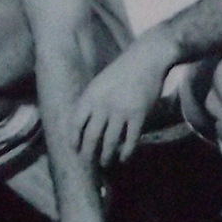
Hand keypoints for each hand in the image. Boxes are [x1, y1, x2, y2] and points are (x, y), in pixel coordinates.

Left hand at [72, 37, 172, 168]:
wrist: (147, 57)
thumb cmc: (123, 69)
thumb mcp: (100, 82)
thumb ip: (92, 101)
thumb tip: (84, 122)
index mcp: (91, 95)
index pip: (76, 123)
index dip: (74, 139)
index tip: (74, 149)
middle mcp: (103, 105)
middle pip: (91, 137)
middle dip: (88, 153)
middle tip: (87, 163)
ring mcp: (121, 111)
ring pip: (110, 142)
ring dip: (106, 156)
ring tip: (105, 163)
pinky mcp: (138, 115)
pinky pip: (130, 140)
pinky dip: (126, 152)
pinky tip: (123, 158)